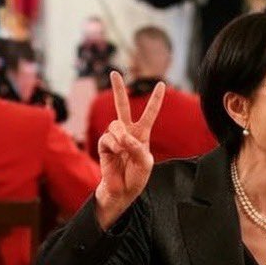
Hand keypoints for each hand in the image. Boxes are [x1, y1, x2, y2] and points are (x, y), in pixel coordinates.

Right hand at [94, 70, 164, 227]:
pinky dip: (115, 144)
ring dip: (122, 137)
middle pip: (122, 106)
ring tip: (124, 149)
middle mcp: (128, 133)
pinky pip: (108, 137)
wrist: (123, 191)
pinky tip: (117, 153)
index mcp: (142, 134)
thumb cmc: (136, 177)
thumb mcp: (145, 162)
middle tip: (114, 73)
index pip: (149, 114)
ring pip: (116, 125)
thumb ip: (137, 147)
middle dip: (118, 90)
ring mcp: (115, 138)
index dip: (155, 100)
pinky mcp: (104, 145)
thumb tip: (123, 136)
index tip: (161, 84)